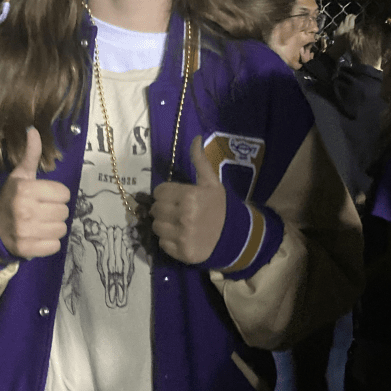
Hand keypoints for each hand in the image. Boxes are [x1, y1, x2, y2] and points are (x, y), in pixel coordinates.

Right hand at [0, 127, 69, 258]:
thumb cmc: (10, 198)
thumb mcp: (20, 175)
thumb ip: (31, 155)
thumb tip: (33, 130)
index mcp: (25, 189)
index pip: (64, 193)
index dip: (56, 195)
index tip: (44, 197)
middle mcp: (25, 210)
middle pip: (64, 212)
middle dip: (56, 211)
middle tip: (42, 211)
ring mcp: (26, 232)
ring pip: (62, 229)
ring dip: (54, 227)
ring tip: (40, 223)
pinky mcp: (27, 249)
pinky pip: (55, 246)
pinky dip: (49, 243)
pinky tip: (38, 236)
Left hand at [151, 135, 225, 263]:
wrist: (235, 236)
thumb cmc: (219, 206)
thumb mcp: (211, 182)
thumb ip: (200, 161)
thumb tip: (196, 138)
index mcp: (189, 196)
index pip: (159, 192)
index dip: (165, 194)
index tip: (176, 197)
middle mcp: (183, 215)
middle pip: (155, 209)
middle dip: (164, 209)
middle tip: (177, 211)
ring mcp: (181, 235)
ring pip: (156, 226)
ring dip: (164, 225)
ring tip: (178, 224)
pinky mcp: (181, 252)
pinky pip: (162, 243)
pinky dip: (168, 241)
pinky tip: (181, 236)